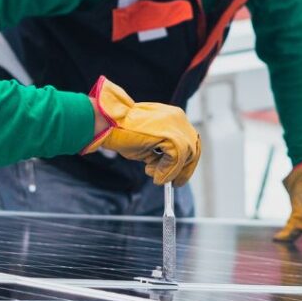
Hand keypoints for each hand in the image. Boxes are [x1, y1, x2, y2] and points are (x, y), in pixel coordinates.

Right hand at [83, 76, 200, 186]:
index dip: (185, 161)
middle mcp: (178, 119)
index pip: (188, 141)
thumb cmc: (123, 133)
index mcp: (173, 117)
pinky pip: (176, 160)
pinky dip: (167, 172)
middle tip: (174, 184)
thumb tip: (169, 170)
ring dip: (171, 172)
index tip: (178, 175)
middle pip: (193, 149)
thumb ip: (162, 152)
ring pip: (185, 156)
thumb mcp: (148, 143)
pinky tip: (154, 175)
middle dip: (183, 170)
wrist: (108, 123)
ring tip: (154, 176)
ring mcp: (176, 126)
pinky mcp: (171, 136)